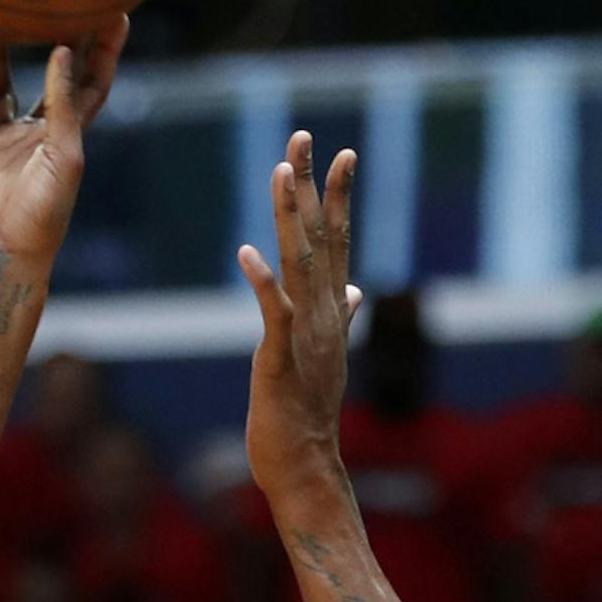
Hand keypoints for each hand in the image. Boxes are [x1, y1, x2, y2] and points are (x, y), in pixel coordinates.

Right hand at [0, 22, 127, 303]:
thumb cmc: (41, 217)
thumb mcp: (64, 157)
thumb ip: (64, 104)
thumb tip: (62, 51)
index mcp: (65, 137)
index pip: (90, 85)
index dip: (103, 50)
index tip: (113, 10)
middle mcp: (31, 134)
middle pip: (42, 76)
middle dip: (48, 37)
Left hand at [239, 130, 363, 506]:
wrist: (306, 465)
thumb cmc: (307, 414)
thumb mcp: (325, 356)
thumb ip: (341, 317)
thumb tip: (355, 291)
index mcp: (331, 310)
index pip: (338, 241)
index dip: (338, 196)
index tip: (341, 153)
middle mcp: (324, 314)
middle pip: (319, 237)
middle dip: (311, 186)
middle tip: (303, 136)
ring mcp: (305, 335)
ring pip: (299, 263)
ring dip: (290, 216)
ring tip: (280, 172)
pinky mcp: (281, 359)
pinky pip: (273, 314)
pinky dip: (263, 283)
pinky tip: (246, 253)